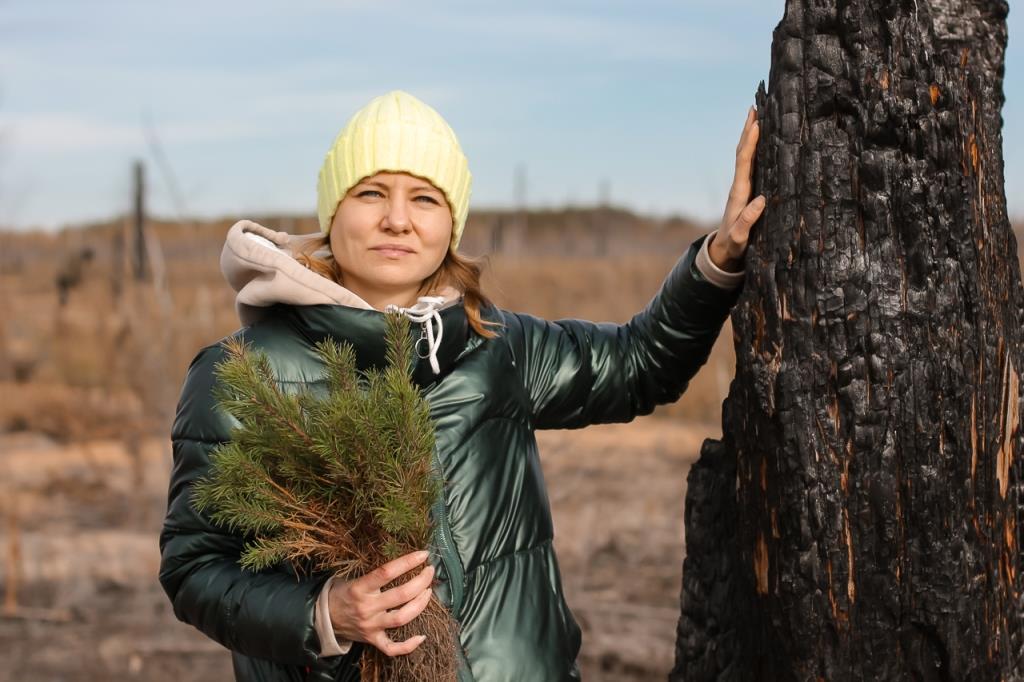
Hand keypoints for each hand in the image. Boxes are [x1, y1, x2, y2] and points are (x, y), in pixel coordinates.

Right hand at [328, 550, 434, 656]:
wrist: (324, 619)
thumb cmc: (342, 594)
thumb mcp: (353, 579)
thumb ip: (376, 574)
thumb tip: (404, 562)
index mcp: (360, 588)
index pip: (387, 572)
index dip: (408, 562)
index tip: (423, 554)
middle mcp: (367, 607)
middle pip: (401, 595)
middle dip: (421, 581)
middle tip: (430, 572)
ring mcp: (371, 626)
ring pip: (402, 618)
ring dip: (420, 604)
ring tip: (428, 592)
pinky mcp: (373, 640)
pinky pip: (392, 648)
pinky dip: (409, 645)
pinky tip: (422, 636)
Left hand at [709, 105, 765, 272]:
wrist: (724, 251)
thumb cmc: (733, 245)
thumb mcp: (740, 237)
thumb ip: (747, 221)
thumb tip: (761, 200)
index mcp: (739, 193)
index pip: (743, 162)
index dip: (750, 143)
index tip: (756, 124)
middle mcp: (739, 185)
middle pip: (742, 152)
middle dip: (748, 130)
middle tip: (755, 107)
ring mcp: (742, 186)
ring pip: (746, 155)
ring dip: (751, 135)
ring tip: (758, 114)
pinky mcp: (747, 190)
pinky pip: (751, 164)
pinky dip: (755, 148)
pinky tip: (763, 139)